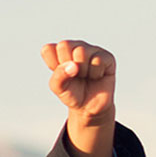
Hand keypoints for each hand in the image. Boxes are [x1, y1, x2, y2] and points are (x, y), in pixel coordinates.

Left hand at [41, 40, 115, 156]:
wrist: (90, 111)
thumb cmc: (72, 98)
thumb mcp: (58, 89)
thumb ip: (59, 75)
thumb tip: (73, 64)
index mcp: (59, 55)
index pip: (49, 49)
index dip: (51, 62)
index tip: (56, 74)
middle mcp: (75, 50)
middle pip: (65, 45)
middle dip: (65, 66)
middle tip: (72, 78)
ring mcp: (92, 52)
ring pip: (81, 50)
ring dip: (80, 69)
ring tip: (84, 78)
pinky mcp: (107, 58)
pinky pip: (98, 58)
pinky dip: (95, 70)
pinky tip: (95, 76)